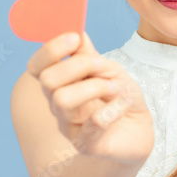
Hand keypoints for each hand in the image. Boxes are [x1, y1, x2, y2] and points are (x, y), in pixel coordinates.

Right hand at [27, 30, 154, 165]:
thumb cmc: (121, 99)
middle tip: (103, 66)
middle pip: (47, 80)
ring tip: (114, 88)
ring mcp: (69, 127)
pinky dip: (113, 109)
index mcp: (60, 84)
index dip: (50, 50)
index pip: (37, 66)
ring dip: (94, 87)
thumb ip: (90, 54)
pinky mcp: (86, 145)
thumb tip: (77, 31)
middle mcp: (58, 105)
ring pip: (63, 100)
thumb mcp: (109, 70)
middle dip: (78, 65)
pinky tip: (123, 106)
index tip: (75, 38)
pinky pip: (94, 123)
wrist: (140, 130)